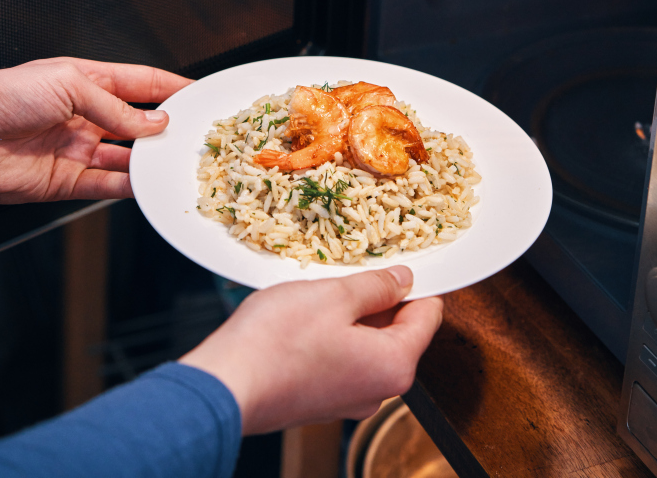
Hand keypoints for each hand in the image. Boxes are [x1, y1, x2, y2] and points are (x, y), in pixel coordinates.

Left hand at [0, 57, 190, 203]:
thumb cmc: (6, 96)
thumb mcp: (69, 84)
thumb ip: (115, 107)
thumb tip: (153, 121)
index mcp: (87, 82)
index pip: (140, 83)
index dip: (170, 87)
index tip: (198, 93)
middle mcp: (86, 116)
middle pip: (138, 123)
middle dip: (165, 128)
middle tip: (192, 134)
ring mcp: (78, 149)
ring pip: (127, 157)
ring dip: (150, 159)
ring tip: (174, 160)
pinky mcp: (68, 181)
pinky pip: (107, 185)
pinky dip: (129, 186)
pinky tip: (146, 183)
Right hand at [180, 266, 442, 433]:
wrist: (228, 384)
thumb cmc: (278, 340)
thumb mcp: (335, 295)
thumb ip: (377, 286)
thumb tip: (404, 280)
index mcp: (393, 366)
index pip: (428, 316)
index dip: (419, 282)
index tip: (403, 258)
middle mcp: (378, 391)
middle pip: (399, 332)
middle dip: (381, 298)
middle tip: (354, 269)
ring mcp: (349, 399)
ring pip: (369, 344)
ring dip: (353, 314)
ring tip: (325, 289)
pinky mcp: (324, 399)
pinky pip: (345, 358)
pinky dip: (335, 333)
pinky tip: (309, 315)